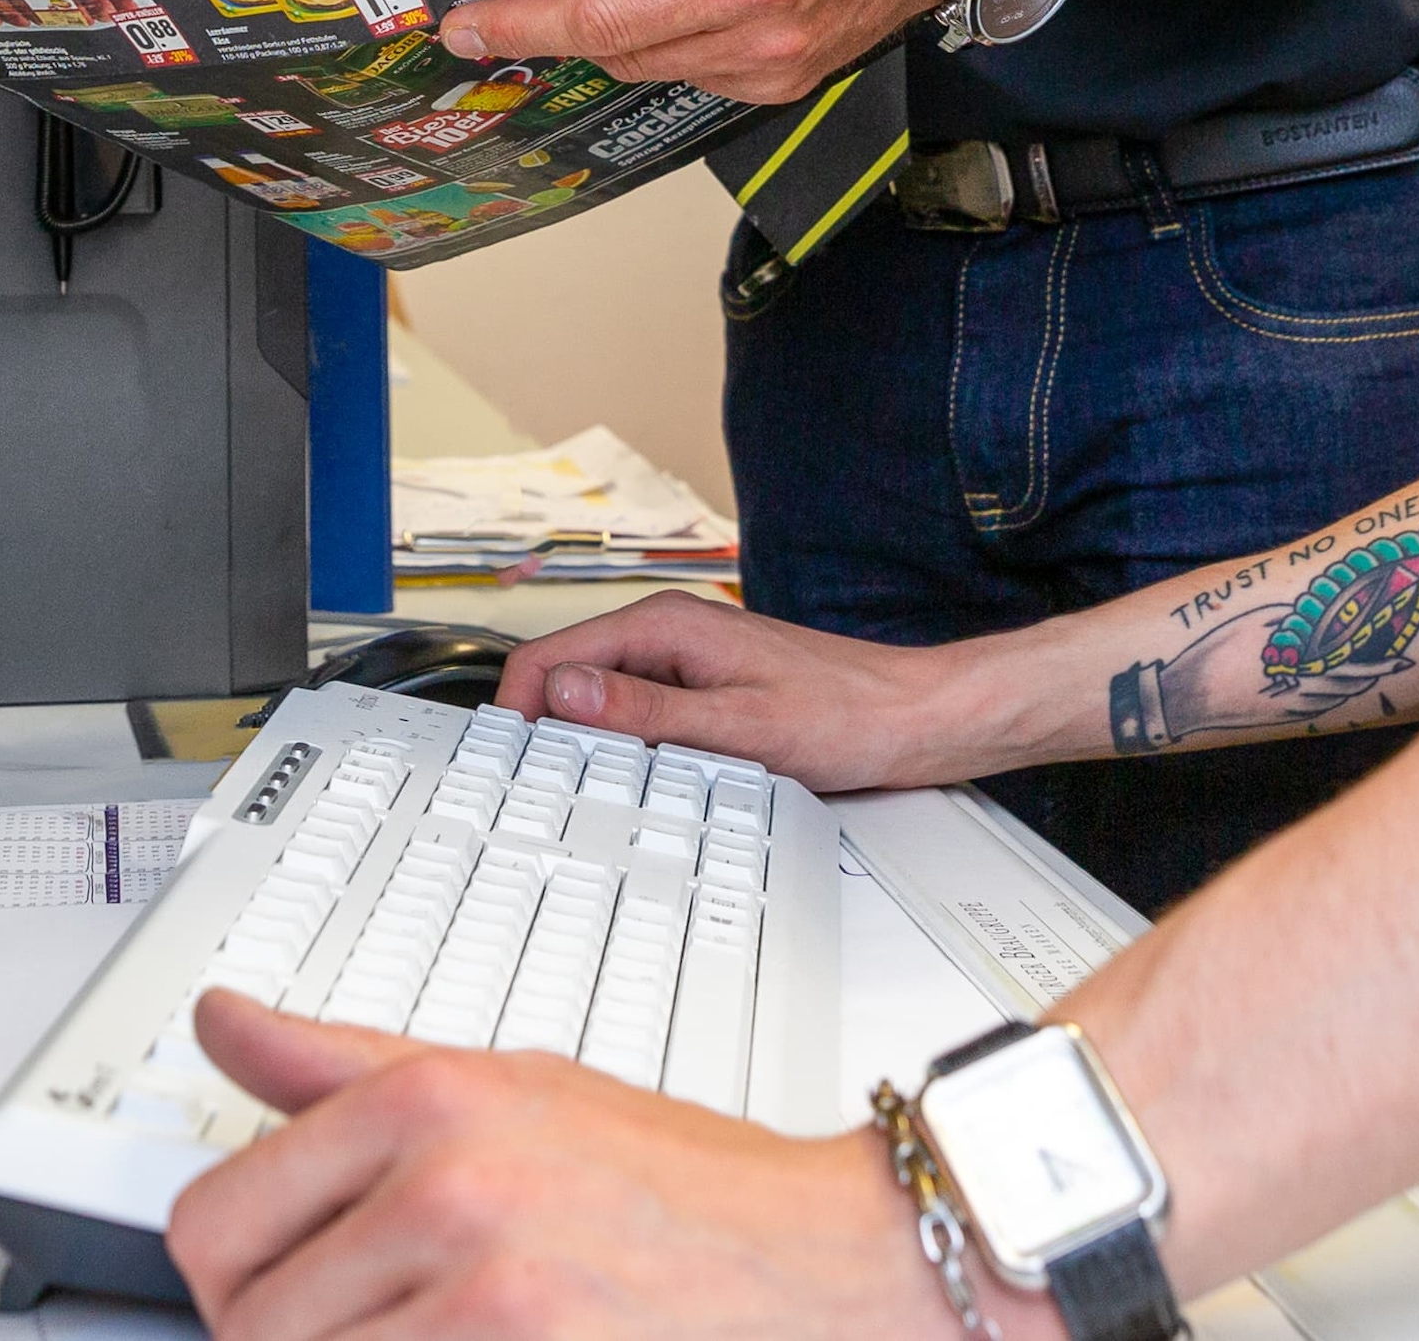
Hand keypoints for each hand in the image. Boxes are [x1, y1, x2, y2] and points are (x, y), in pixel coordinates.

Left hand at [167, 995, 1037, 1339]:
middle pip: (248, 1327)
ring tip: (450, 1334)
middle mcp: (446, 1189)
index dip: (239, 1278)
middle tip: (395, 1324)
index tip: (284, 1287)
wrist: (828, 1259)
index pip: (213, 1223)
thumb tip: (223, 1023)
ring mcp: (485, 1294)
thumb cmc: (682, 1185)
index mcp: (425, 1104)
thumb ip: (343, 1069)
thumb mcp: (512, 1089)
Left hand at [426, 0, 984, 102]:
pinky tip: (629, 33)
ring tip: (534, 31)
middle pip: (598, 14)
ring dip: (575, 45)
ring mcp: (767, 33)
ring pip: (636, 56)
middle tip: (465, 24)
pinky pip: (687, 72)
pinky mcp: (783, 73)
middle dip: (516, 23)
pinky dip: (648, 53)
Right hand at [491, 592, 1016, 793]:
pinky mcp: (700, 689)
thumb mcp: (738, 727)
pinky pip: (634, 712)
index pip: (552, 655)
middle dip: (543, 728)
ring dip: (580, 739)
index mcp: (666, 627)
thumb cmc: (844, 716)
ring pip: (597, 697)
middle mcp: (668, 634)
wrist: (910, 719)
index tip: (508, 765)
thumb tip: (567, 694)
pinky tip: (630, 781)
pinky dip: (619, 745)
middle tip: (538, 791)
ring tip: (579, 792)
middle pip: (567, 675)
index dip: (518, 709)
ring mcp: (683, 662)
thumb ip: (647, 711)